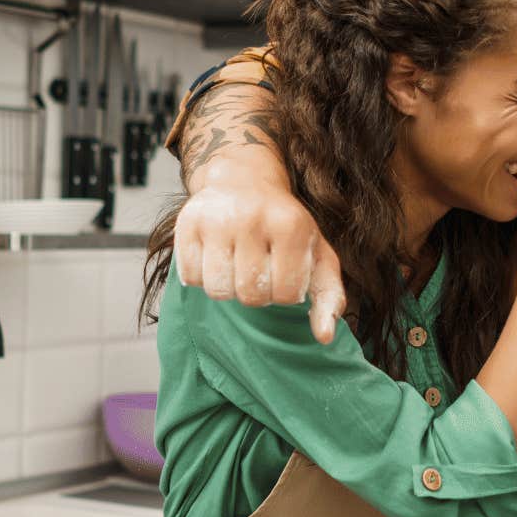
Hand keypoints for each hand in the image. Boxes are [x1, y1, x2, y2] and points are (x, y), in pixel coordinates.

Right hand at [173, 160, 346, 343]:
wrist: (244, 180)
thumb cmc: (284, 227)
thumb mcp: (317, 254)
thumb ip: (329, 295)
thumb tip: (324, 336)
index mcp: (290, 226)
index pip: (285, 295)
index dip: (284, 293)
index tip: (282, 273)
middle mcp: (252, 218)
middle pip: (250, 295)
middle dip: (255, 293)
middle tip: (257, 271)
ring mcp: (216, 219)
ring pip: (217, 290)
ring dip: (227, 288)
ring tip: (235, 266)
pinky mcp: (187, 222)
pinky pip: (190, 277)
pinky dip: (201, 276)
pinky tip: (214, 257)